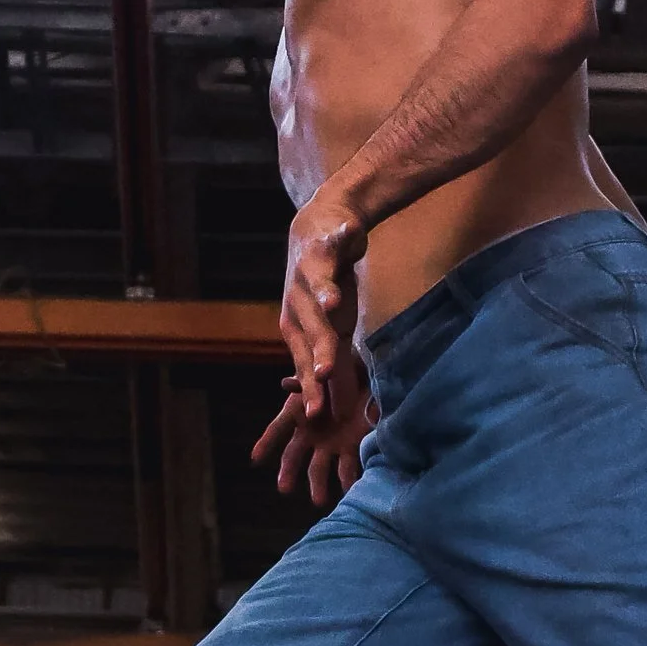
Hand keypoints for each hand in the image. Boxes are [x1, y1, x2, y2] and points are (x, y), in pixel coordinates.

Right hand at [252, 356, 373, 507]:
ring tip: (319, 501)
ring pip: (318, 467)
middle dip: (289, 472)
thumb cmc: (339, 372)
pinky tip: (347, 490)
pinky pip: (346, 466)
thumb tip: (286, 383)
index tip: (255, 459)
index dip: (266, 443)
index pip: (277, 429)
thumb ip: (306, 382)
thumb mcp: (322, 372)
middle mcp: (310, 433)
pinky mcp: (349, 447)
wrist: (365, 378)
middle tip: (284, 489)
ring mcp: (329, 443)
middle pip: (294, 456)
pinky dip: (346, 478)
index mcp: (298, 413)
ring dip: (318, 484)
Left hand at [279, 182, 369, 420]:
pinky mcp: (325, 243)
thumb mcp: (332, 332)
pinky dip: (342, 237)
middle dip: (320, 350)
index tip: (316, 413)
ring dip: (325, 294)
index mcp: (298, 328)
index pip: (304, 361)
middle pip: (313, 330)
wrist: (319, 232)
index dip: (309, 385)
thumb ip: (336, 366)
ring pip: (318, 286)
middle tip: (324, 373)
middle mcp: (297, 302)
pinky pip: (334, 242)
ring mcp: (308, 273)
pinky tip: (349, 233)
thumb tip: (341, 412)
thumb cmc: (327, 290)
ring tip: (333, 304)